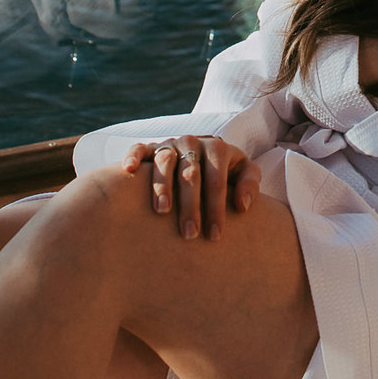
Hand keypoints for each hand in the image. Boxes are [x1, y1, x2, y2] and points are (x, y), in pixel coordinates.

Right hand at [122, 136, 261, 241]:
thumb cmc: (226, 170)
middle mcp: (192, 142)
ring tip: (162, 210)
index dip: (216, 209)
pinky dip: (133, 156)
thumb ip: (249, 184)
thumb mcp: (244, 172)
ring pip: (164, 162)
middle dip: (190, 206)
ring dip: (162, 186)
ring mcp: (170, 144)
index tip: (215, 236)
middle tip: (189, 235)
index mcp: (217, 149)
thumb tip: (242, 205)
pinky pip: (139, 148)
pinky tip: (128, 170)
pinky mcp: (151, 147)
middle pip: (190, 175)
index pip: (217, 181)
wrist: (204, 152)